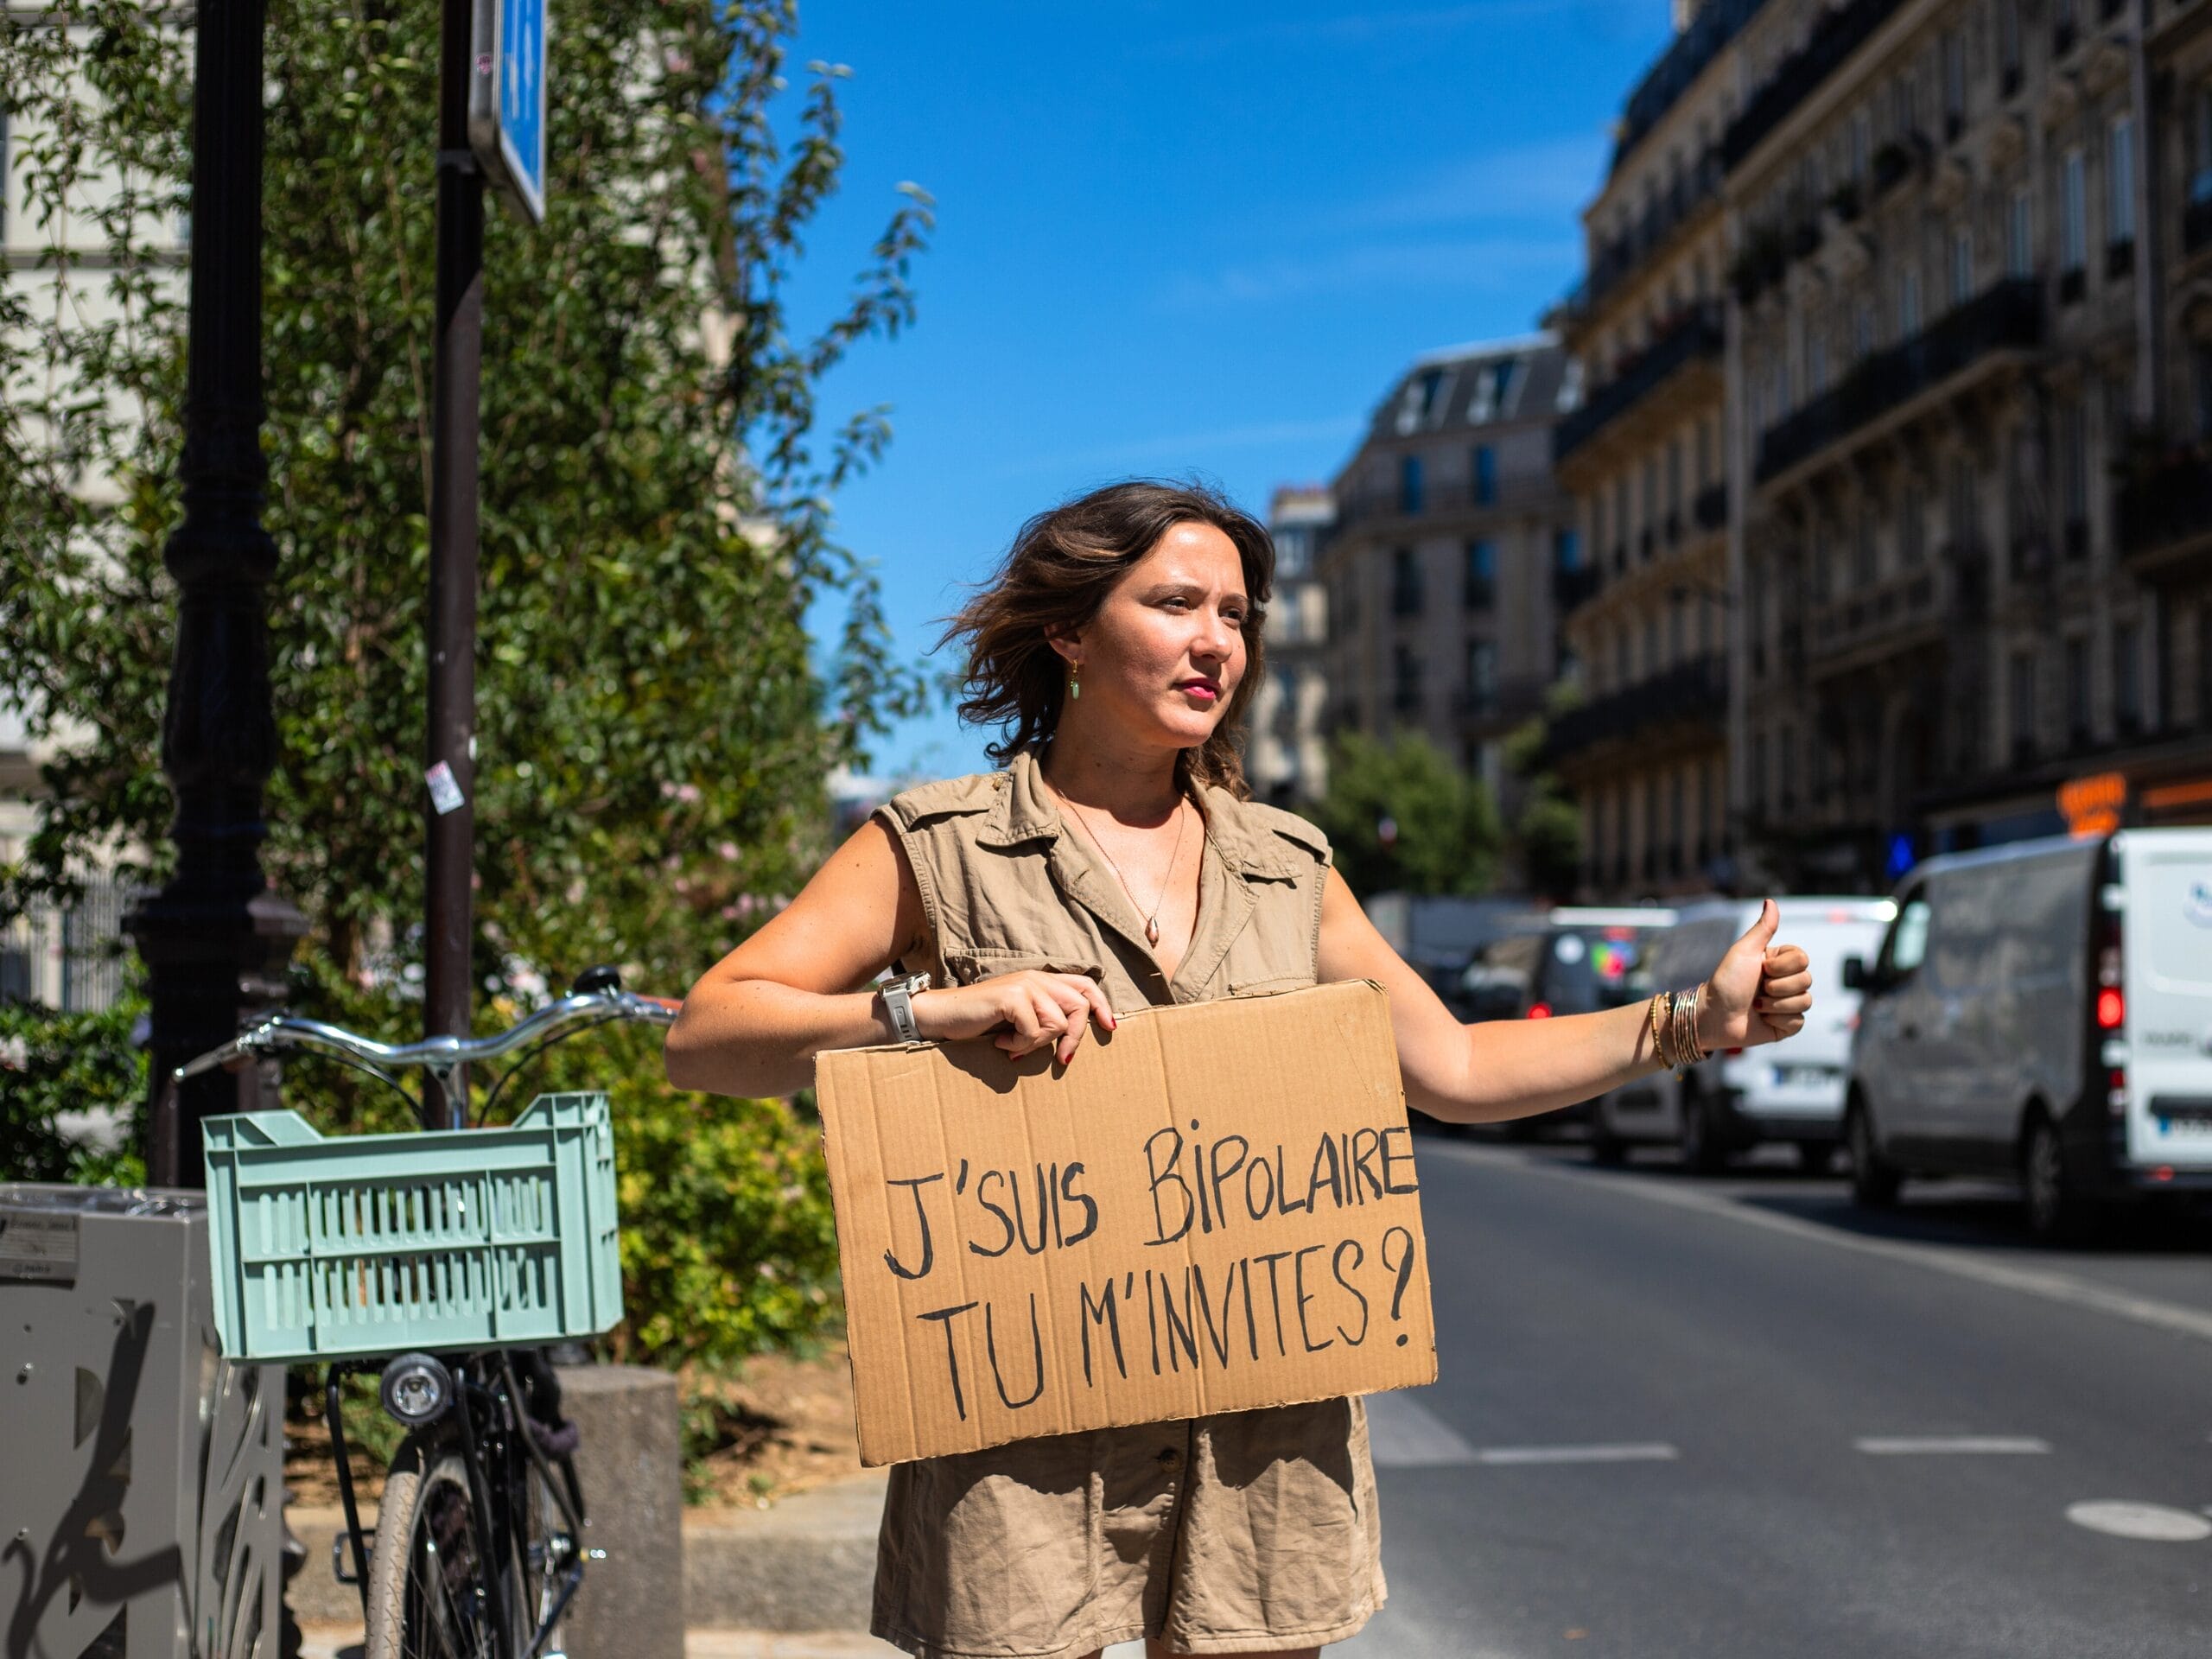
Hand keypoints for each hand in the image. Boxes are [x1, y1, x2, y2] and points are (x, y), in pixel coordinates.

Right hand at [911, 970, 1117, 1064]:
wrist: (942, 1016)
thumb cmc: (980, 1021)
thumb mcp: (1018, 1017)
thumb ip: (1043, 1017)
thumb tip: (1071, 1041)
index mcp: (1041, 980)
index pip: (1086, 985)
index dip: (1101, 1005)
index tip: (1109, 1028)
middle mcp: (1036, 978)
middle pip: (1079, 1007)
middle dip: (1075, 1038)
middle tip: (1061, 1059)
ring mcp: (1024, 985)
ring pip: (1057, 1024)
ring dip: (1037, 1043)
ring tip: (1014, 1045)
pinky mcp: (1012, 997)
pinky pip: (1034, 1032)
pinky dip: (1019, 1045)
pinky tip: (1001, 1043)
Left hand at [1695, 899, 1812, 1051]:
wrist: (1714, 1016)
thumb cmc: (1726, 982)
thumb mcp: (1744, 951)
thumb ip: (1762, 928)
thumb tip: (1770, 901)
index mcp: (1779, 962)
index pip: (1803, 959)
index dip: (1781, 966)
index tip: (1761, 969)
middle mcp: (1786, 981)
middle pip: (1806, 980)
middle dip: (1777, 987)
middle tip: (1757, 989)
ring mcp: (1787, 1003)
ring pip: (1805, 1001)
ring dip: (1775, 1005)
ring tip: (1756, 1005)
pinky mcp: (1786, 1025)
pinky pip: (1798, 1022)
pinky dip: (1778, 1021)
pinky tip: (1763, 1019)